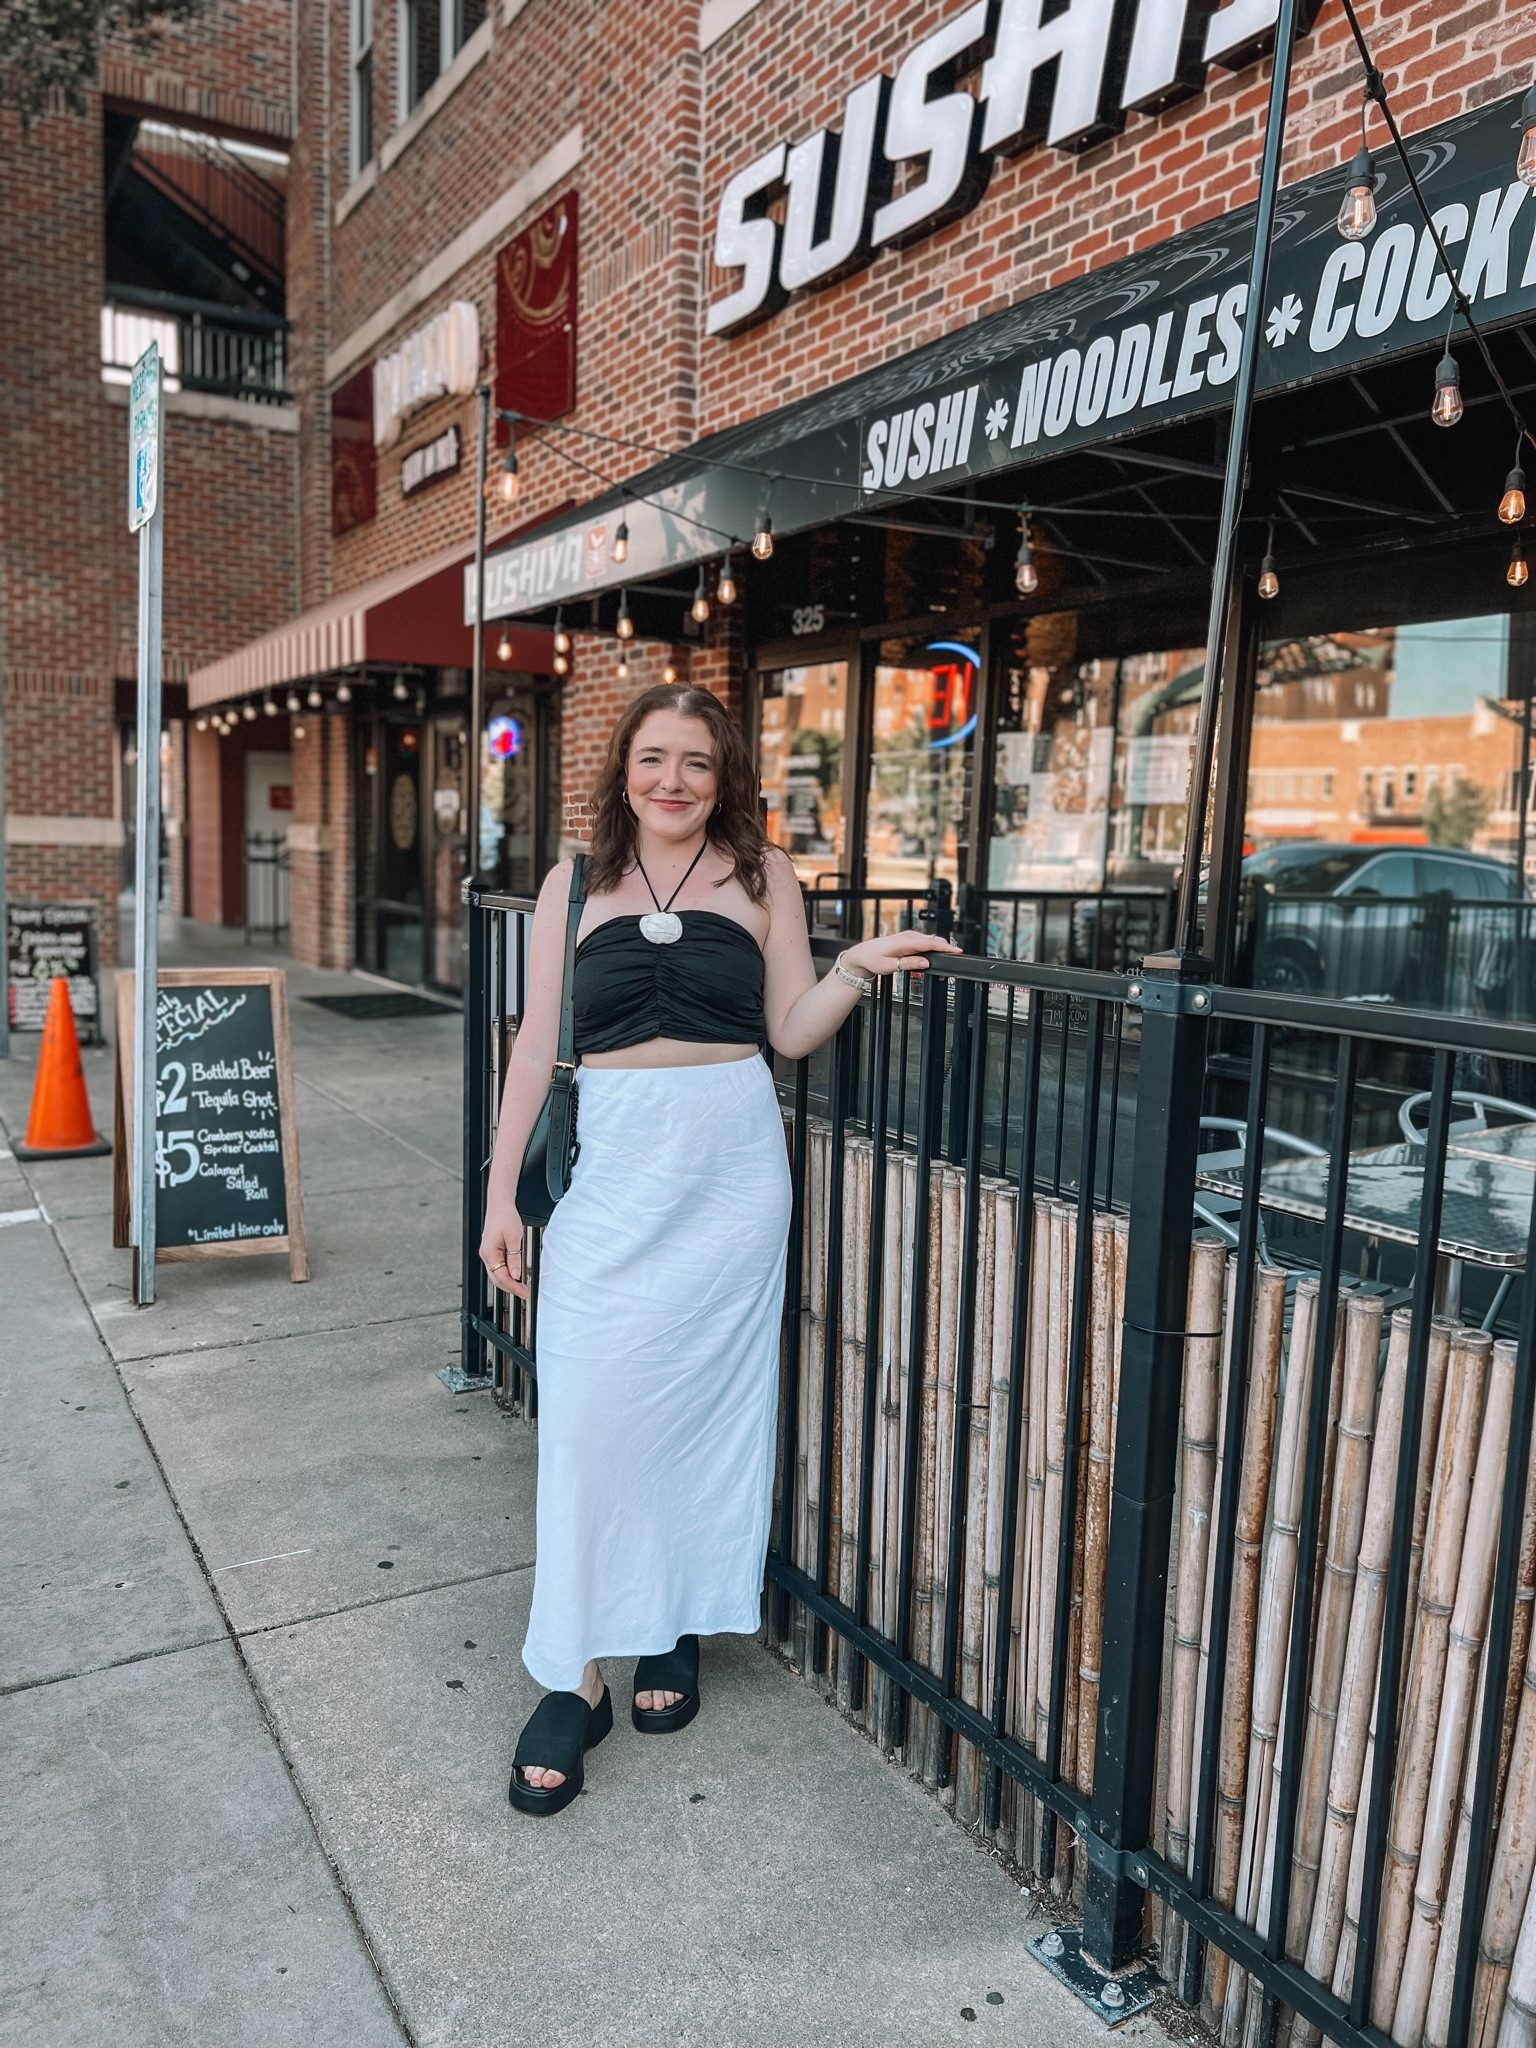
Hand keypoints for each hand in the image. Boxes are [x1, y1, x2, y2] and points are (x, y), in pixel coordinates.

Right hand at [480, 1200, 528, 1299]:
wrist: (499, 1204)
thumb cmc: (505, 1217)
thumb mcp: (514, 1237)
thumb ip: (514, 1257)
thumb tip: (515, 1274)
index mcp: (489, 1252)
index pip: (501, 1276)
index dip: (513, 1287)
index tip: (524, 1292)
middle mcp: (486, 1255)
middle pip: (496, 1279)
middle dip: (511, 1288)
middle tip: (524, 1294)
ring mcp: (487, 1253)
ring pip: (496, 1274)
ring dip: (508, 1283)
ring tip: (521, 1288)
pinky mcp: (491, 1251)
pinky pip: (497, 1268)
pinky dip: (506, 1274)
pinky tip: (514, 1277)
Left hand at [842, 929, 962, 980]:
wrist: (863, 954)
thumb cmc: (873, 959)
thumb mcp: (889, 966)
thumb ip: (908, 963)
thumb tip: (926, 962)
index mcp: (904, 942)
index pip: (929, 943)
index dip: (945, 947)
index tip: (957, 951)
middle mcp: (908, 936)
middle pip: (933, 941)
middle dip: (946, 949)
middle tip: (956, 960)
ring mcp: (909, 936)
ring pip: (930, 941)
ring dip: (940, 949)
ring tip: (948, 960)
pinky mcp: (909, 939)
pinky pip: (925, 942)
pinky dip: (933, 948)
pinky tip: (937, 955)